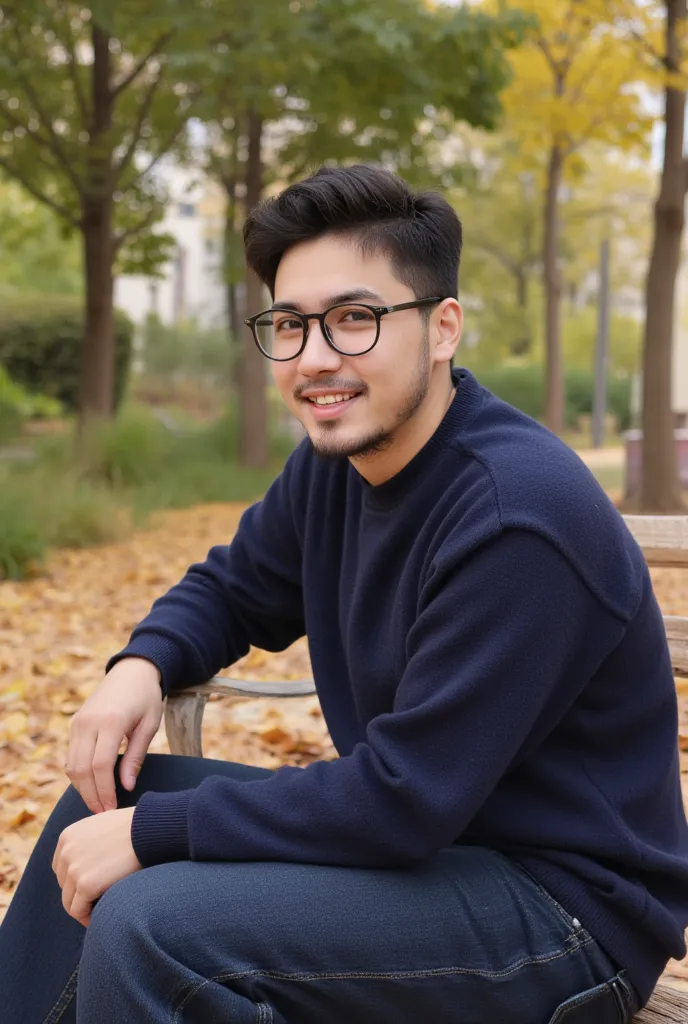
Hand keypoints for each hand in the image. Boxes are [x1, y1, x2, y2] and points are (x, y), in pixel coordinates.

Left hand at [52, 806, 140, 926]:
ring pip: (69, 902)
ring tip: (102, 910)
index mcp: (68, 836)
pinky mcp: (86, 884)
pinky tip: (102, 916)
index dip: (75, 879)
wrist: (149, 829)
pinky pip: (79, 911)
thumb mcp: (104, 826)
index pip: (61, 868)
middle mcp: (66, 852)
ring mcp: (74, 869)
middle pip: (64, 885)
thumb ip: (90, 840)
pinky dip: (88, 918)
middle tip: (100, 899)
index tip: (93, 885)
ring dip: (84, 908)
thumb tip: (92, 859)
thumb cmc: (135, 827)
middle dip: (79, 894)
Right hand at [65, 657, 163, 813]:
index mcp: (111, 721)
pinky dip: (79, 773)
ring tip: (98, 804)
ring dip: (82, 788)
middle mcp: (89, 722)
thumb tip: (127, 787)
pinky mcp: (75, 722)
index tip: (112, 810)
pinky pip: (71, 755)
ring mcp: (78, 722)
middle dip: (91, 795)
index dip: (104, 791)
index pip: (101, 765)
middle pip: (81, 769)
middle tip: (103, 814)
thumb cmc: (147, 697)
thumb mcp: (149, 725)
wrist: (132, 670)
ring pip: (71, 765)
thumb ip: (136, 757)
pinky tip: (93, 785)